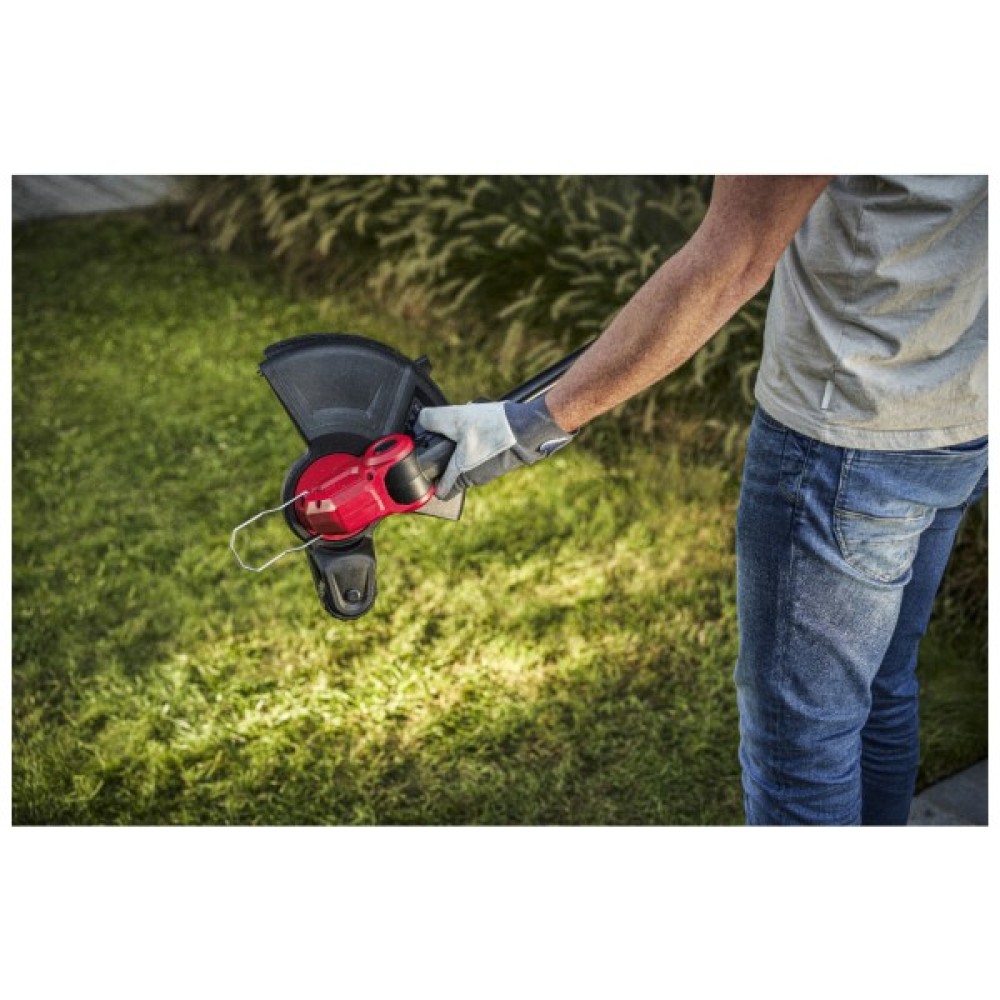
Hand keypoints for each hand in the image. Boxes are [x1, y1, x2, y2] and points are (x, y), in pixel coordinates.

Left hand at [415, 395, 573, 499]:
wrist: (529, 428)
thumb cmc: (495, 428)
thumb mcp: (456, 418)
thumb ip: (433, 420)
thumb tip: (422, 420)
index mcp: (461, 473)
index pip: (442, 492)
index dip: (431, 484)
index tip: (425, 474)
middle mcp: (475, 478)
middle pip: (453, 473)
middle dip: (448, 457)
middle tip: (447, 437)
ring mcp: (489, 472)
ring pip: (468, 462)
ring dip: (465, 447)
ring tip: (468, 428)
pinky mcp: (500, 463)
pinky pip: (482, 455)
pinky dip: (479, 444)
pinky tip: (483, 427)